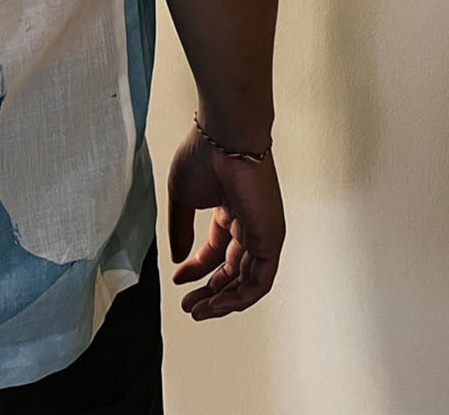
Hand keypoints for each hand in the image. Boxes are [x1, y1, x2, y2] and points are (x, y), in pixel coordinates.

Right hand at [167, 120, 285, 319]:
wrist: (225, 138)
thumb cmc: (204, 154)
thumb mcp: (181, 197)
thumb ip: (180, 229)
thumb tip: (179, 258)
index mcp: (229, 210)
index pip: (216, 251)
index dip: (196, 269)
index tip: (178, 279)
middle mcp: (248, 222)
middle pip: (232, 270)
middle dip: (209, 291)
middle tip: (190, 307)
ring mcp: (261, 231)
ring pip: (247, 281)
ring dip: (222, 301)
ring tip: (199, 311)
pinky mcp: (270, 238)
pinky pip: (260, 281)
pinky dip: (240, 298)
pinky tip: (218, 304)